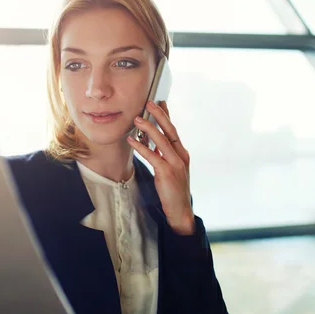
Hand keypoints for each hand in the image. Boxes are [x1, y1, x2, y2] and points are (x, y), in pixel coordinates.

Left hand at [127, 100, 194, 234]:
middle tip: (149, 102)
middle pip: (170, 131)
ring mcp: (175, 164)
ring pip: (161, 141)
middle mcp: (181, 156)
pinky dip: (141, 147)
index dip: (167, 116)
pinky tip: (132, 140)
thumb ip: (163, 157)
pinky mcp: (166, 173)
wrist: (180, 210)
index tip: (160, 102)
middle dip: (159, 115)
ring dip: (149, 128)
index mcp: (182, 154)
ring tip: (137, 118)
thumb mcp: (170, 170)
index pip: (173, 130)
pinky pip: (152, 156)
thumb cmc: (173, 191)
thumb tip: (151, 144)